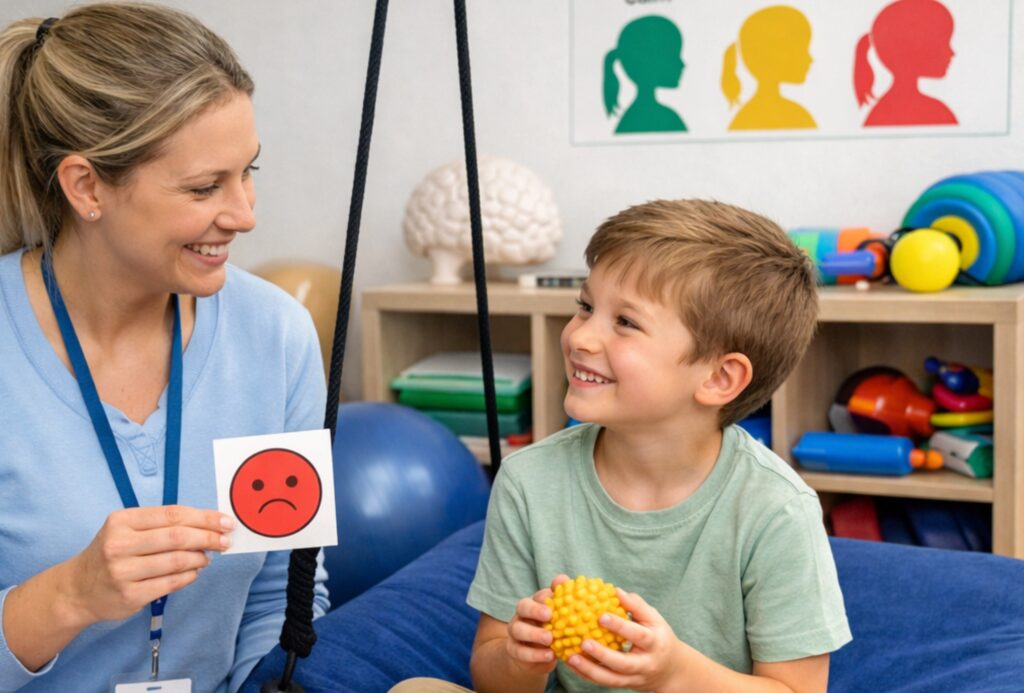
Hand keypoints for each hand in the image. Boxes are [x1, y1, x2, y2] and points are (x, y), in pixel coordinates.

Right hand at [62, 505, 232, 626]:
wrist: (77, 589)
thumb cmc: (113, 552)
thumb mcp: (127, 530)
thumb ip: (162, 525)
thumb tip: (209, 525)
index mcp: (122, 521)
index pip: (173, 515)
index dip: (204, 518)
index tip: (226, 522)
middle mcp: (119, 545)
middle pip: (177, 537)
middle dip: (208, 537)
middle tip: (226, 540)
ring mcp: (123, 572)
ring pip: (176, 561)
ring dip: (200, 558)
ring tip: (208, 557)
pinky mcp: (129, 596)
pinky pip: (171, 583)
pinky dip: (189, 576)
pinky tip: (194, 571)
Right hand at [505, 573, 571, 675]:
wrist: (532, 656)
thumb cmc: (550, 632)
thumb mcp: (559, 619)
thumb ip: (563, 601)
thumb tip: (565, 580)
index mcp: (535, 604)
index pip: (539, 596)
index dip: (546, 596)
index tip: (556, 598)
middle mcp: (522, 615)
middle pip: (523, 606)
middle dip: (535, 609)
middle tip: (549, 615)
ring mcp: (515, 632)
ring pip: (518, 629)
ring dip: (533, 633)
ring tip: (549, 639)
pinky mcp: (513, 650)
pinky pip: (520, 651)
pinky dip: (534, 654)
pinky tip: (549, 655)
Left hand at [566, 588, 684, 691]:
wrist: (671, 671)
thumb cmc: (659, 637)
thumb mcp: (655, 620)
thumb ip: (637, 606)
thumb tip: (616, 591)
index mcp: (654, 643)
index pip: (638, 635)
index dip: (620, 626)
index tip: (601, 616)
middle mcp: (645, 664)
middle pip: (623, 663)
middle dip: (602, 654)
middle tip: (583, 642)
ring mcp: (635, 679)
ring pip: (611, 679)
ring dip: (590, 670)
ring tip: (571, 657)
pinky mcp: (625, 686)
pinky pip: (604, 683)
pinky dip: (587, 675)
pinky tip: (571, 664)